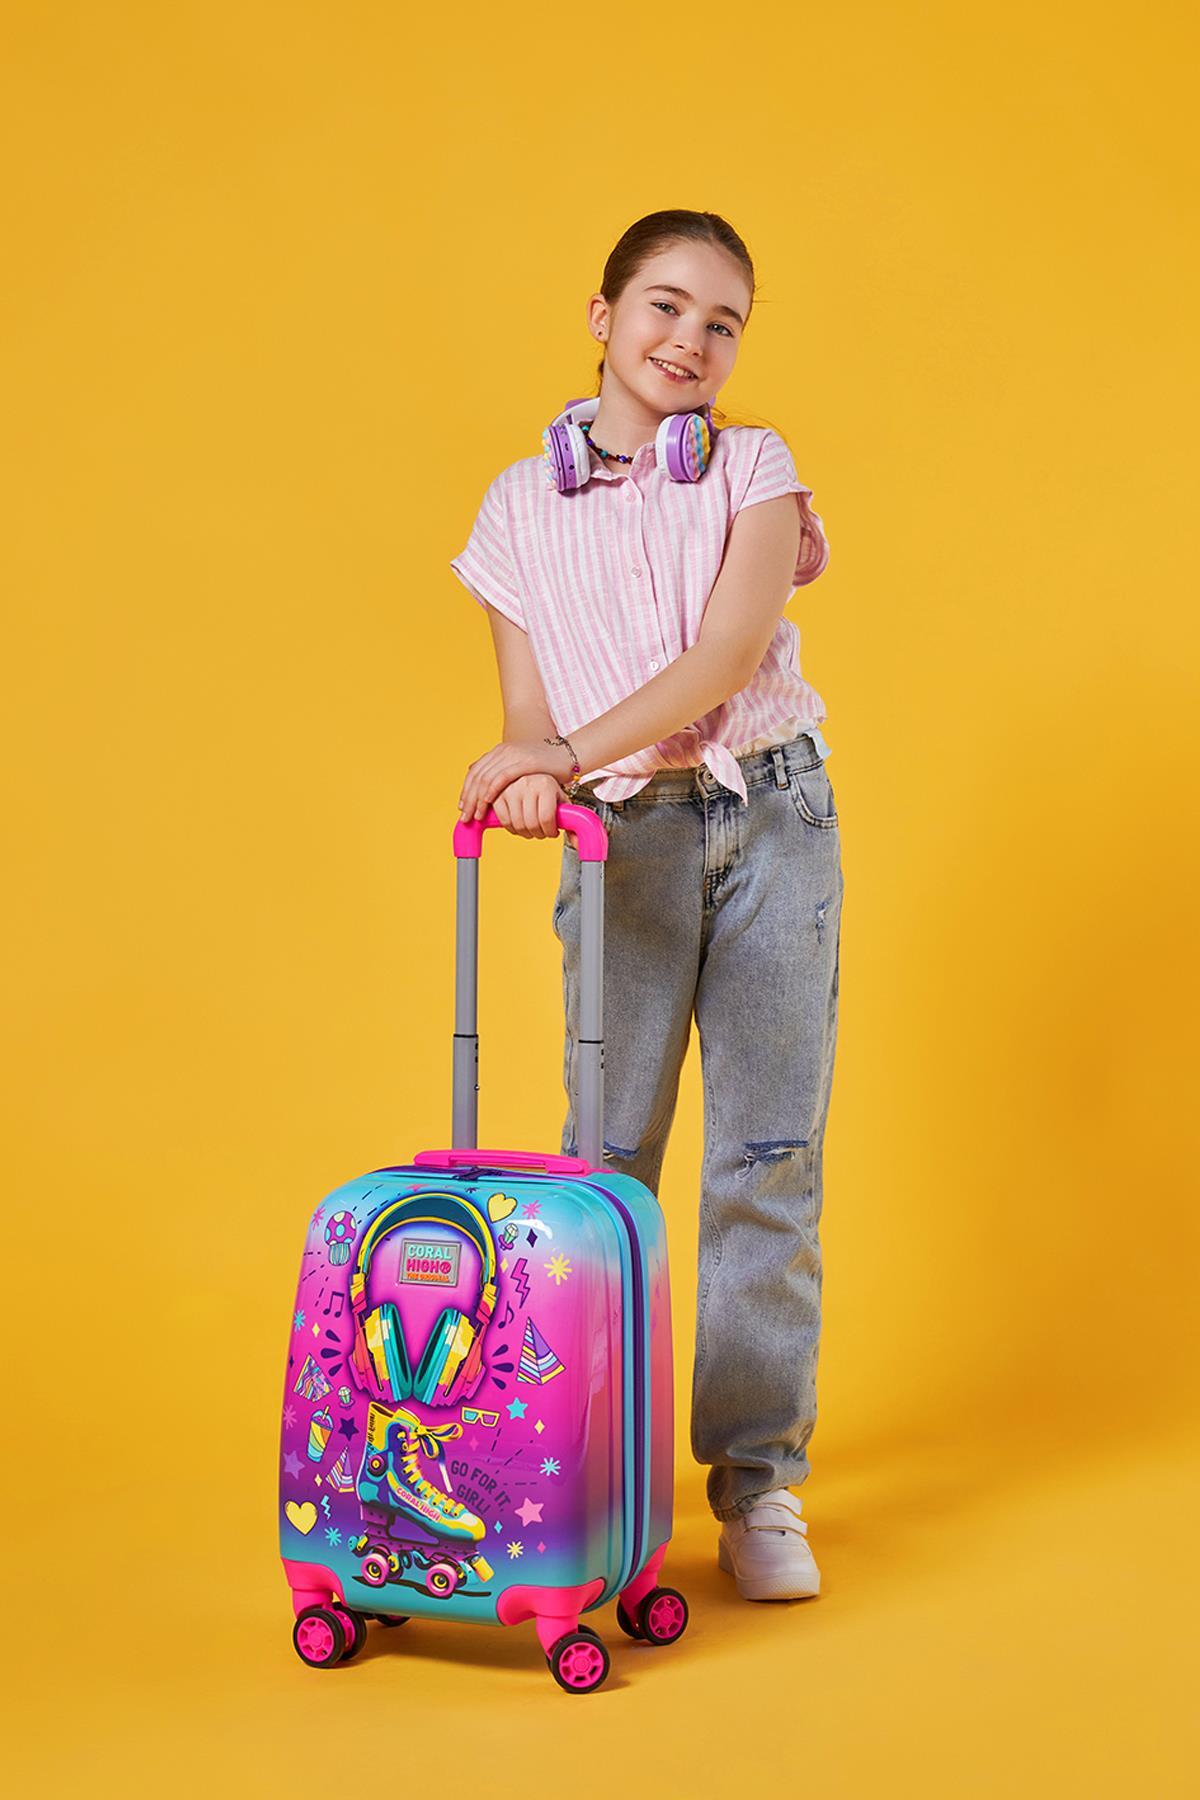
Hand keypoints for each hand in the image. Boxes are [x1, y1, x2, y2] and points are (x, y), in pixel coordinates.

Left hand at [459, 738, 573, 822]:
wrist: (566, 754)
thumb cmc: (545, 766)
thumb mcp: (520, 768)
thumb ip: (506, 775)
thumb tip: (490, 791)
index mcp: (499, 752)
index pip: (475, 772)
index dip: (466, 790)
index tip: (462, 807)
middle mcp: (503, 752)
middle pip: (477, 776)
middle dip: (469, 799)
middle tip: (466, 817)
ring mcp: (514, 755)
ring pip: (487, 778)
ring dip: (479, 799)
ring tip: (477, 816)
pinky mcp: (525, 761)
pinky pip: (503, 776)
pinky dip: (492, 790)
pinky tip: (488, 802)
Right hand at [491, 774, 577, 848]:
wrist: (532, 773)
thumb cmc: (548, 791)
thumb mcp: (561, 802)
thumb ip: (573, 823)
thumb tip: (578, 843)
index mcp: (545, 784)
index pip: (546, 818)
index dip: (550, 832)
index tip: (552, 832)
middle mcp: (527, 784)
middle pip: (531, 824)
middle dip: (538, 834)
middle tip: (542, 832)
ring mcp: (511, 789)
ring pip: (518, 825)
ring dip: (525, 833)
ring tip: (531, 828)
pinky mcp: (498, 795)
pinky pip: (504, 821)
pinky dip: (512, 828)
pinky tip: (519, 825)